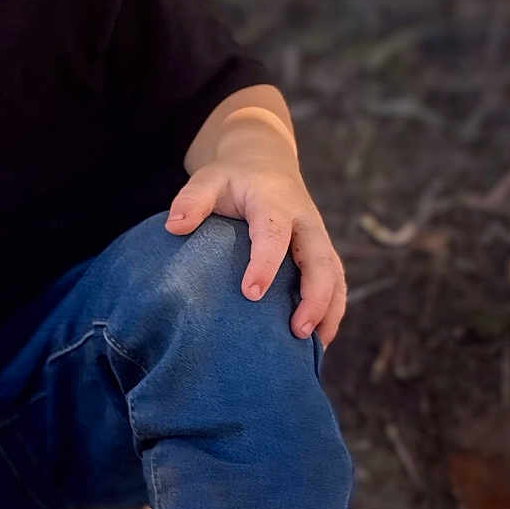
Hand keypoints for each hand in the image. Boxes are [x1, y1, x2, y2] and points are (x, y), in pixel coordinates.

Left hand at [166, 155, 346, 347]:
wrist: (264, 161)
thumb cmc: (232, 178)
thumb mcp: (209, 179)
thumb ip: (192, 201)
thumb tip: (173, 227)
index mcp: (276, 203)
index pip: (275, 235)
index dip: (266, 264)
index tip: (251, 293)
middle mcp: (305, 222)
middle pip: (320, 261)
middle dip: (314, 297)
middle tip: (296, 331)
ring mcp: (317, 238)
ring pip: (335, 275)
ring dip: (329, 310)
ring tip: (314, 347)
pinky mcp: (322, 251)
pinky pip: (336, 282)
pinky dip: (332, 310)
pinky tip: (318, 341)